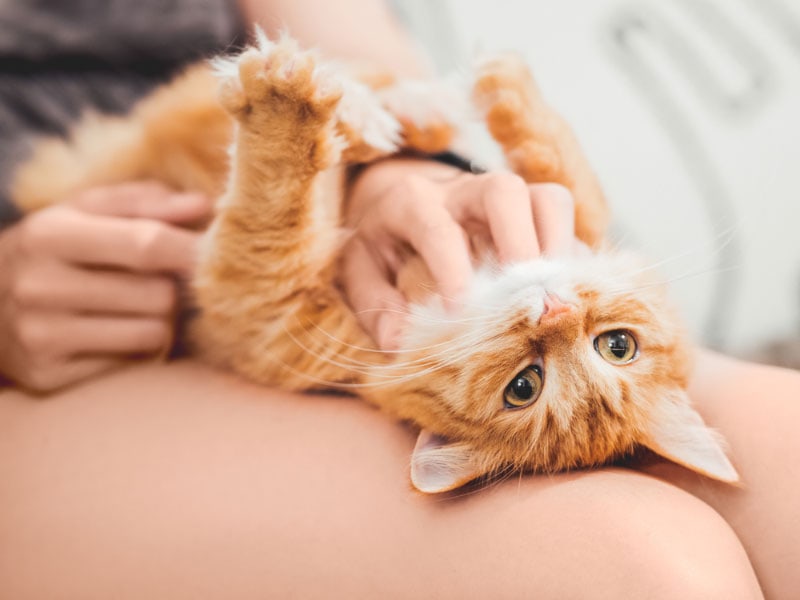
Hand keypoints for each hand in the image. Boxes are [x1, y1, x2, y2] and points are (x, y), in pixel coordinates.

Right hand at [0, 181, 210, 391]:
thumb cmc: (52, 249)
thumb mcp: (83, 211)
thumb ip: (145, 202)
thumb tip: (203, 206)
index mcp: (51, 234)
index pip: (147, 245)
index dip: (194, 251)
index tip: (224, 254)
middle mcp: (40, 286)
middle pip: (159, 296)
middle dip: (170, 290)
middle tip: (153, 284)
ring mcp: (41, 336)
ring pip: (154, 334)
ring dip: (159, 323)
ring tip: (130, 308)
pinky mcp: (49, 376)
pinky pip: (133, 365)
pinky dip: (136, 351)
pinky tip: (110, 335)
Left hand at [341, 158, 580, 349]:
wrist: (401, 198)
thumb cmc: (382, 240)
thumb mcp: (360, 268)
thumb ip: (375, 304)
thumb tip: (399, 345)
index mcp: (413, 202)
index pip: (437, 229)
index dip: (452, 270)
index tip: (461, 312)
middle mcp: (463, 192)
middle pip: (505, 191)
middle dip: (520, 242)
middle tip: (523, 295)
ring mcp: (506, 198)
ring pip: (548, 199)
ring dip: (558, 246)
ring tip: (553, 294)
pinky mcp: (533, 212)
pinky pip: (565, 229)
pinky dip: (572, 260)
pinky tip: (563, 295)